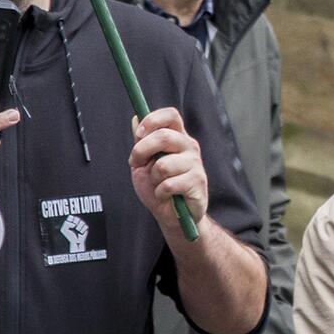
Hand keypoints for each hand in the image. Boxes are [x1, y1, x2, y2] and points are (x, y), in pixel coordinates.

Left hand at [130, 108, 207, 232]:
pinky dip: (160, 193)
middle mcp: (189, 147)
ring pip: (163, 165)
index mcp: (177, 138)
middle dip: (141, 151)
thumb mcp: (144, 164)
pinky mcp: (197, 182)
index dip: (152, 120)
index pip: (170, 115)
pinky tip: (166, 196)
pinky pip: (168, 185)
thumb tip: (136, 117)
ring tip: (158, 185)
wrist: (173, 217)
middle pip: (164, 136)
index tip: (138, 134)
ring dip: (153, 179)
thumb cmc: (159, 188)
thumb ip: (141, 142)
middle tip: (136, 164)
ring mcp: (195, 164)